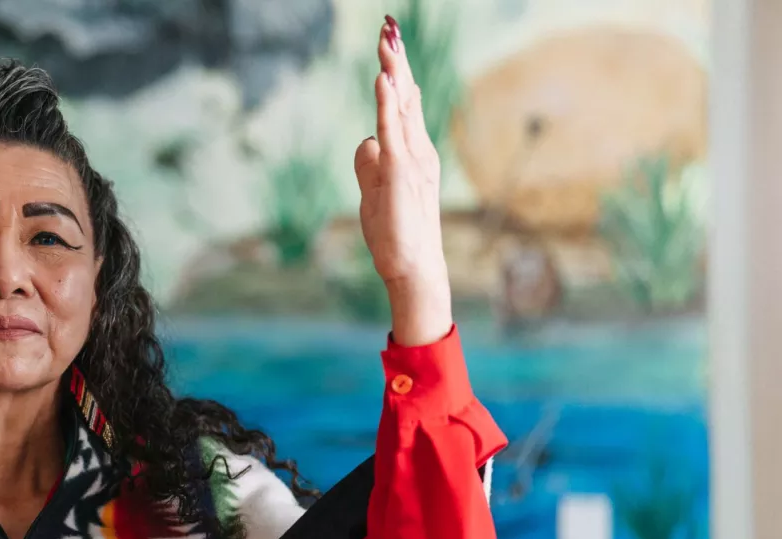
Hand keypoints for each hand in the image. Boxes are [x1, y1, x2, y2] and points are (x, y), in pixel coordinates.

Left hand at [353, 15, 452, 346]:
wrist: (413, 268)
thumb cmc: (395, 235)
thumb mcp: (374, 192)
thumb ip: (369, 165)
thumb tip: (365, 142)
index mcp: (411, 152)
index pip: (402, 104)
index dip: (396, 73)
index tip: (389, 43)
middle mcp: (417, 149)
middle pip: (405, 95)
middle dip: (396, 60)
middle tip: (388, 26)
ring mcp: (412, 159)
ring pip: (400, 106)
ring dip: (393, 70)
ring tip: (386, 39)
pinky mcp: (401, 172)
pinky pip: (393, 131)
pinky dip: (388, 104)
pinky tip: (384, 80)